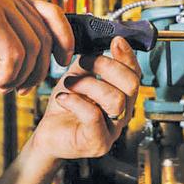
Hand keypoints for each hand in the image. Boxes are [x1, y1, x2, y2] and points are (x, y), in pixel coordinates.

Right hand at [0, 0, 73, 91]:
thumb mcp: (0, 47)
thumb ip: (25, 41)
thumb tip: (61, 50)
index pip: (52, 13)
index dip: (64, 39)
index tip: (63, 62)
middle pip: (43, 37)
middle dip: (37, 71)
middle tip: (21, 89)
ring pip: (31, 49)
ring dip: (21, 77)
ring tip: (3, 86)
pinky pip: (15, 55)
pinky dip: (8, 76)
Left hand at [28, 37, 140, 161]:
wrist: (48, 133)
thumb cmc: (65, 107)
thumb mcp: (78, 76)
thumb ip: (91, 61)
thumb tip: (98, 42)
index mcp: (122, 96)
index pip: (135, 73)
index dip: (127, 55)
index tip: (115, 41)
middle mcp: (122, 114)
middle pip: (131, 84)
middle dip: (107, 66)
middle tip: (85, 63)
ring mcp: (112, 130)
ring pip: (115, 99)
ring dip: (88, 84)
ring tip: (69, 84)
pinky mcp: (97, 142)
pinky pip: (93, 115)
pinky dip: (75, 102)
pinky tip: (63, 98)